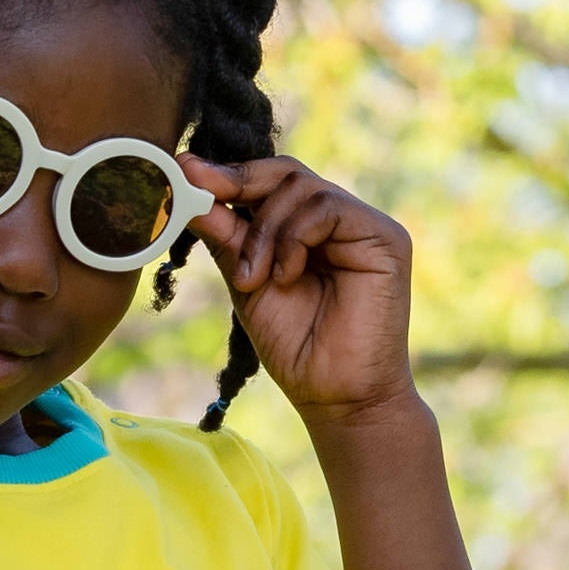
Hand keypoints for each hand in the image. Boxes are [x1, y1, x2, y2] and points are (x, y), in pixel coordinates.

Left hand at [180, 155, 415, 421]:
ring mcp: (364, 226)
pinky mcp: (384, 238)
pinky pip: (327, 208)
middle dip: (238, 184)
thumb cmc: (295, 348)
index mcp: (308, 229)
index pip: (270, 182)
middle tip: (200, 195)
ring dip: (264, 231)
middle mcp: (339, 220)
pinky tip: (284, 276)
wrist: (335, 397)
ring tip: (253, 279)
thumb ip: (227, 236)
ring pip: (302, 188)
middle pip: (286, 173)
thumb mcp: (247, 283)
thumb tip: (187, 184)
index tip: (183, 172)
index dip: (228, 174)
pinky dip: (294, 238)